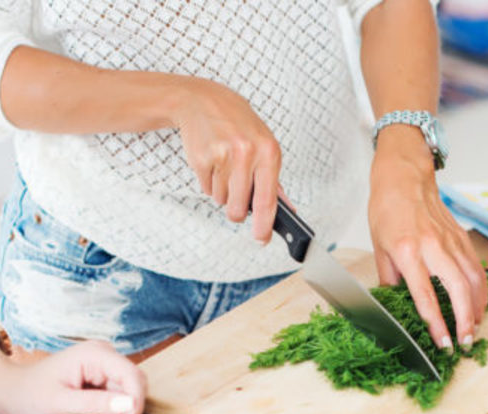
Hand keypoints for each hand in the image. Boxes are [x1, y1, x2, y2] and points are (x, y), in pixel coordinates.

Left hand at [0, 340, 146, 413]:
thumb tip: (130, 404)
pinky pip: (116, 401)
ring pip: (125, 398)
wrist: (10, 392)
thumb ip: (96, 403)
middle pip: (131, 388)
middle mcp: (103, 356)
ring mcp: (103, 368)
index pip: (132, 376)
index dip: (136, 402)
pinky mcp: (101, 379)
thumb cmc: (28, 394)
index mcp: (95, 354)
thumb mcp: (60, 402)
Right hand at [172, 78, 281, 243]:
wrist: (203, 100)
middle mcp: (247, 154)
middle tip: (236, 195)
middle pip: (239, 209)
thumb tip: (286, 209)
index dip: (264, 225)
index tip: (262, 239)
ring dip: (222, 192)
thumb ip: (274, 180)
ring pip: (222, 201)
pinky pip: (206, 190)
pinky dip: (209, 182)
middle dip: (237, 211)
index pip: (268, 200)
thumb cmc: (238, 124)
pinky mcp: (202, 159)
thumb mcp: (264, 145)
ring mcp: (223, 156)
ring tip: (224, 166)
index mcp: (269, 152)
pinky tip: (213, 161)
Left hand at [368, 127, 486, 349]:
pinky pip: (476, 267)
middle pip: (457, 289)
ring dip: (476, 308)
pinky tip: (479, 304)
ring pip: (473, 279)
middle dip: (464, 320)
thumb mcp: (379, 248)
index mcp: (407, 252)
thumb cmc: (387, 210)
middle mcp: (433, 247)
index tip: (443, 343)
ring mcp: (451, 241)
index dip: (436, 324)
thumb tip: (395, 306)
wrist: (404, 177)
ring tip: (474, 329)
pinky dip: (481, 289)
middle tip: (466, 342)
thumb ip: (389, 280)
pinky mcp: (461, 237)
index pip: (425, 295)